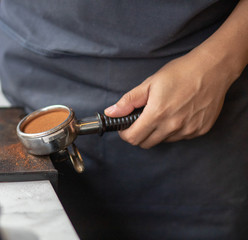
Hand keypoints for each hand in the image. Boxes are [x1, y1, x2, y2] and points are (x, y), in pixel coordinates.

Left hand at [104, 48, 237, 148]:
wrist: (212, 69)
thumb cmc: (180, 72)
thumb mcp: (150, 83)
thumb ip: (129, 101)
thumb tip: (110, 113)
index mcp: (157, 114)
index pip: (133, 138)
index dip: (125, 133)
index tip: (125, 126)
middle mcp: (173, 126)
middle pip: (146, 144)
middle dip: (139, 134)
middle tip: (141, 120)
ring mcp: (188, 130)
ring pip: (163, 141)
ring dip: (157, 132)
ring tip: (163, 113)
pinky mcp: (200, 130)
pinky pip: (180, 137)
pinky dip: (174, 130)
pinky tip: (178, 114)